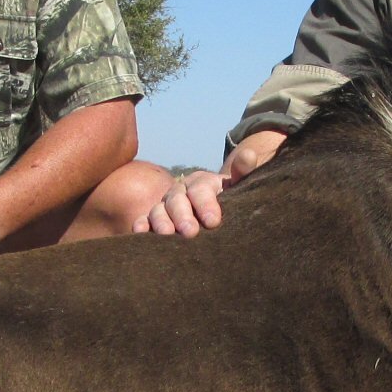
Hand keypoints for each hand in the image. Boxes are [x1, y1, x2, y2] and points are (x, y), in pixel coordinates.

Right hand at [139, 129, 286, 236]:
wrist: (215, 210)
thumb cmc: (228, 199)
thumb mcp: (237, 187)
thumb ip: (242, 173)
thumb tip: (250, 155)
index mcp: (201, 183)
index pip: (200, 190)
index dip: (206, 204)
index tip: (213, 221)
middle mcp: (180, 192)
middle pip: (177, 200)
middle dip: (182, 216)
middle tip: (190, 232)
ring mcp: (165, 205)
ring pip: (159, 210)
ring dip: (161, 222)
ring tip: (168, 236)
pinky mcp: (153, 219)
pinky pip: (144, 220)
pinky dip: (140, 225)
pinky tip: (140, 234)